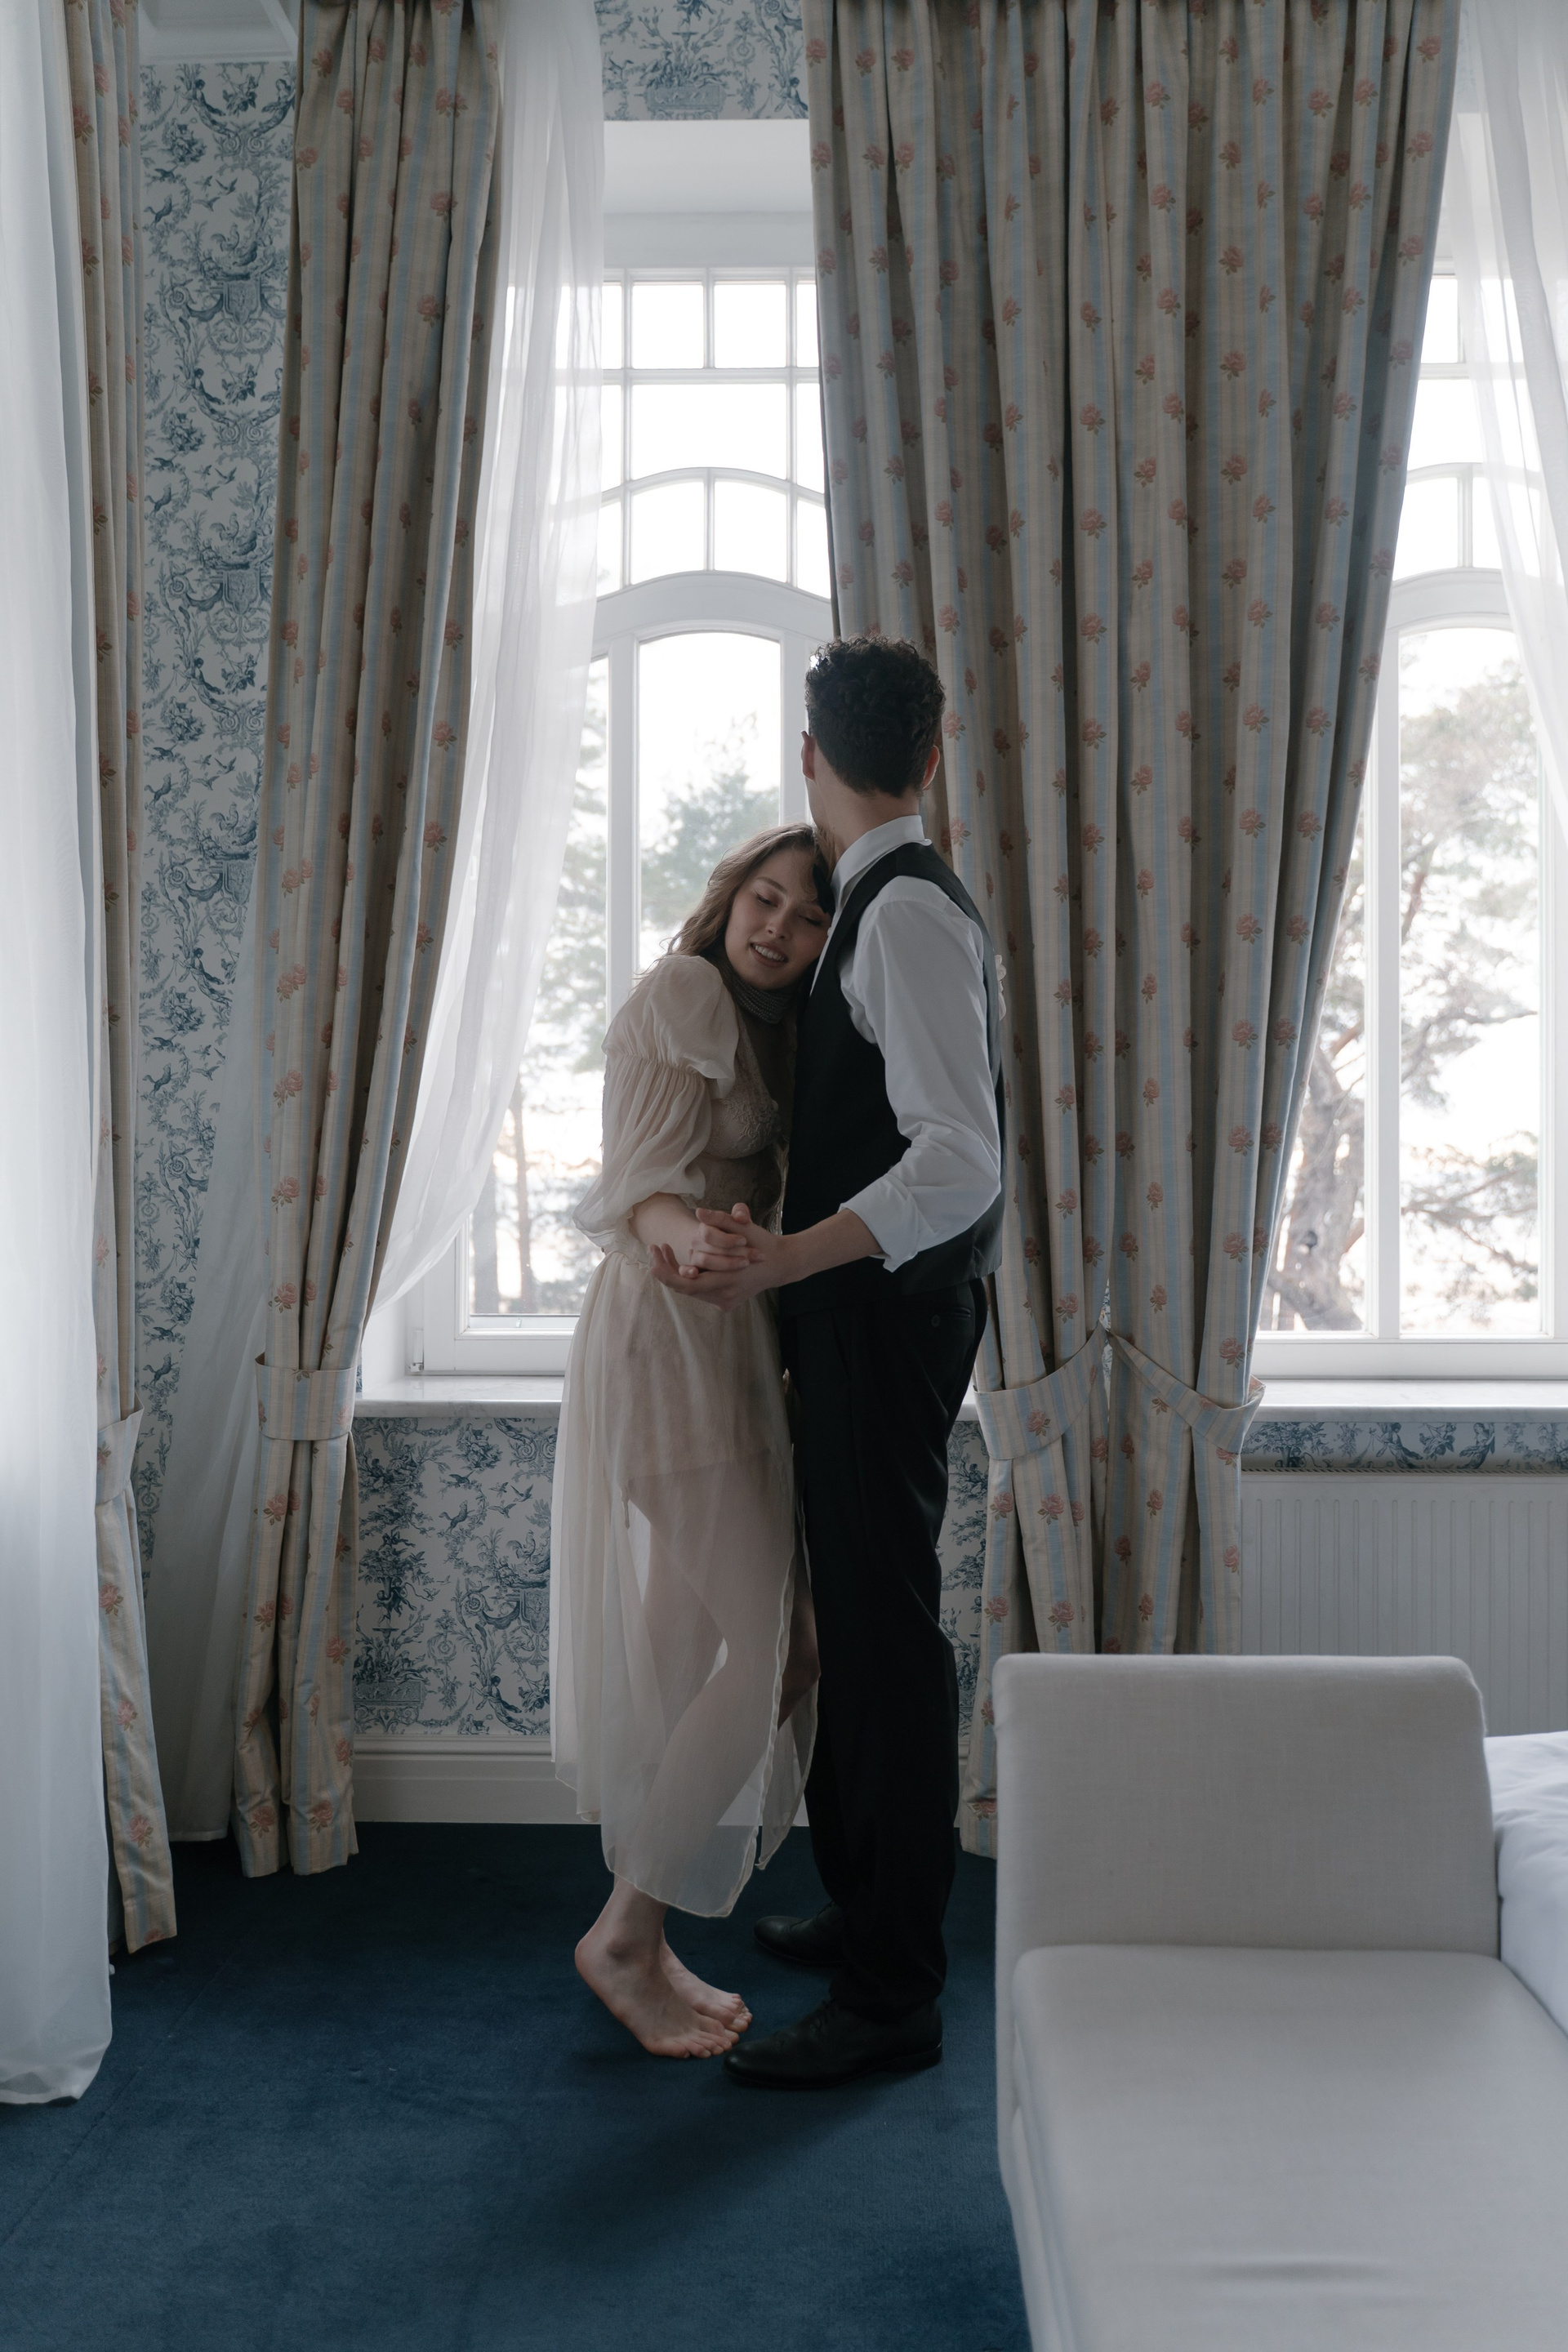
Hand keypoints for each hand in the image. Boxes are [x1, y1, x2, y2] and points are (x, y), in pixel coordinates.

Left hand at [648, 1207, 789, 1311]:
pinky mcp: (725, 1303)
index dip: (666, 1269)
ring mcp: (725, 1302)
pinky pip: (701, 1291)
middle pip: (684, 1288)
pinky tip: (682, 1261)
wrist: (781, 1264)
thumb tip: (699, 1212)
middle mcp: (724, 1296)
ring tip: (664, 1251)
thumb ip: (721, 1219)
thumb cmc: (761, 1242)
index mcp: (728, 1280)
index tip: (655, 1250)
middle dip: (666, 1268)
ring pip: (691, 1290)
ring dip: (677, 1272)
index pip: (686, 1283)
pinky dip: (690, 1277)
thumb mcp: (743, 1227)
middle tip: (653, 1249)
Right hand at [684, 1202, 765, 1271]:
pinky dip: (690, 1272)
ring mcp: (695, 1258)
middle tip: (756, 1255)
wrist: (745, 1251)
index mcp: (705, 1227)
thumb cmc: (744, 1235)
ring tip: (747, 1263)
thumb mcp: (743, 1223)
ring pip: (705, 1262)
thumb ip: (741, 1213)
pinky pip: (690, 1274)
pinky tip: (698, 1274)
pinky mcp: (698, 1272)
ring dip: (727, 1264)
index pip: (709, 1234)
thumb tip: (739, 1216)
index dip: (727, 1239)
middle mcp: (697, 1243)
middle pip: (709, 1249)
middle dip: (734, 1253)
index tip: (744, 1240)